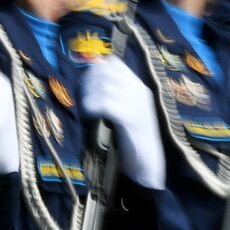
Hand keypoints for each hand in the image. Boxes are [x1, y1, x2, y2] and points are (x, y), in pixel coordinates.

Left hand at [79, 56, 165, 188]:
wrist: (147, 166)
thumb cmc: (131, 140)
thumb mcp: (122, 112)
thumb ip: (110, 95)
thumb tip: (87, 78)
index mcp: (139, 87)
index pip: (113, 63)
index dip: (94, 70)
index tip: (85, 84)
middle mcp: (140, 91)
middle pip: (105, 72)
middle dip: (88, 83)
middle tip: (82, 99)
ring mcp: (137, 104)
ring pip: (104, 86)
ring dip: (88, 97)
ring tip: (85, 110)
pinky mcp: (132, 118)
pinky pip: (106, 103)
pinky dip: (93, 107)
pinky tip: (89, 116)